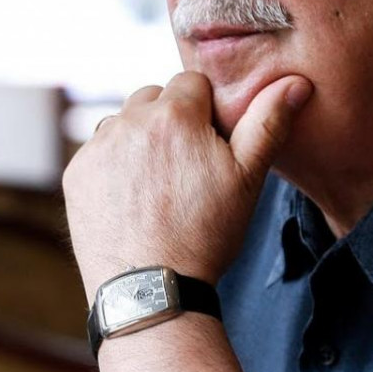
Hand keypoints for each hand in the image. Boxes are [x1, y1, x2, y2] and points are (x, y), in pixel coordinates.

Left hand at [64, 71, 311, 299]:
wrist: (150, 288)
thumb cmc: (205, 234)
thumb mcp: (247, 179)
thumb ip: (267, 122)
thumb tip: (296, 82)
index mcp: (174, 114)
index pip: (192, 84)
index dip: (206, 113)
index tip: (210, 148)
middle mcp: (129, 121)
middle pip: (154, 98)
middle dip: (170, 121)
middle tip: (185, 168)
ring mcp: (97, 147)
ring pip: (124, 122)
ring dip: (139, 139)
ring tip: (158, 185)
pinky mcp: (76, 173)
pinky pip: (98, 151)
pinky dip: (114, 165)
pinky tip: (132, 199)